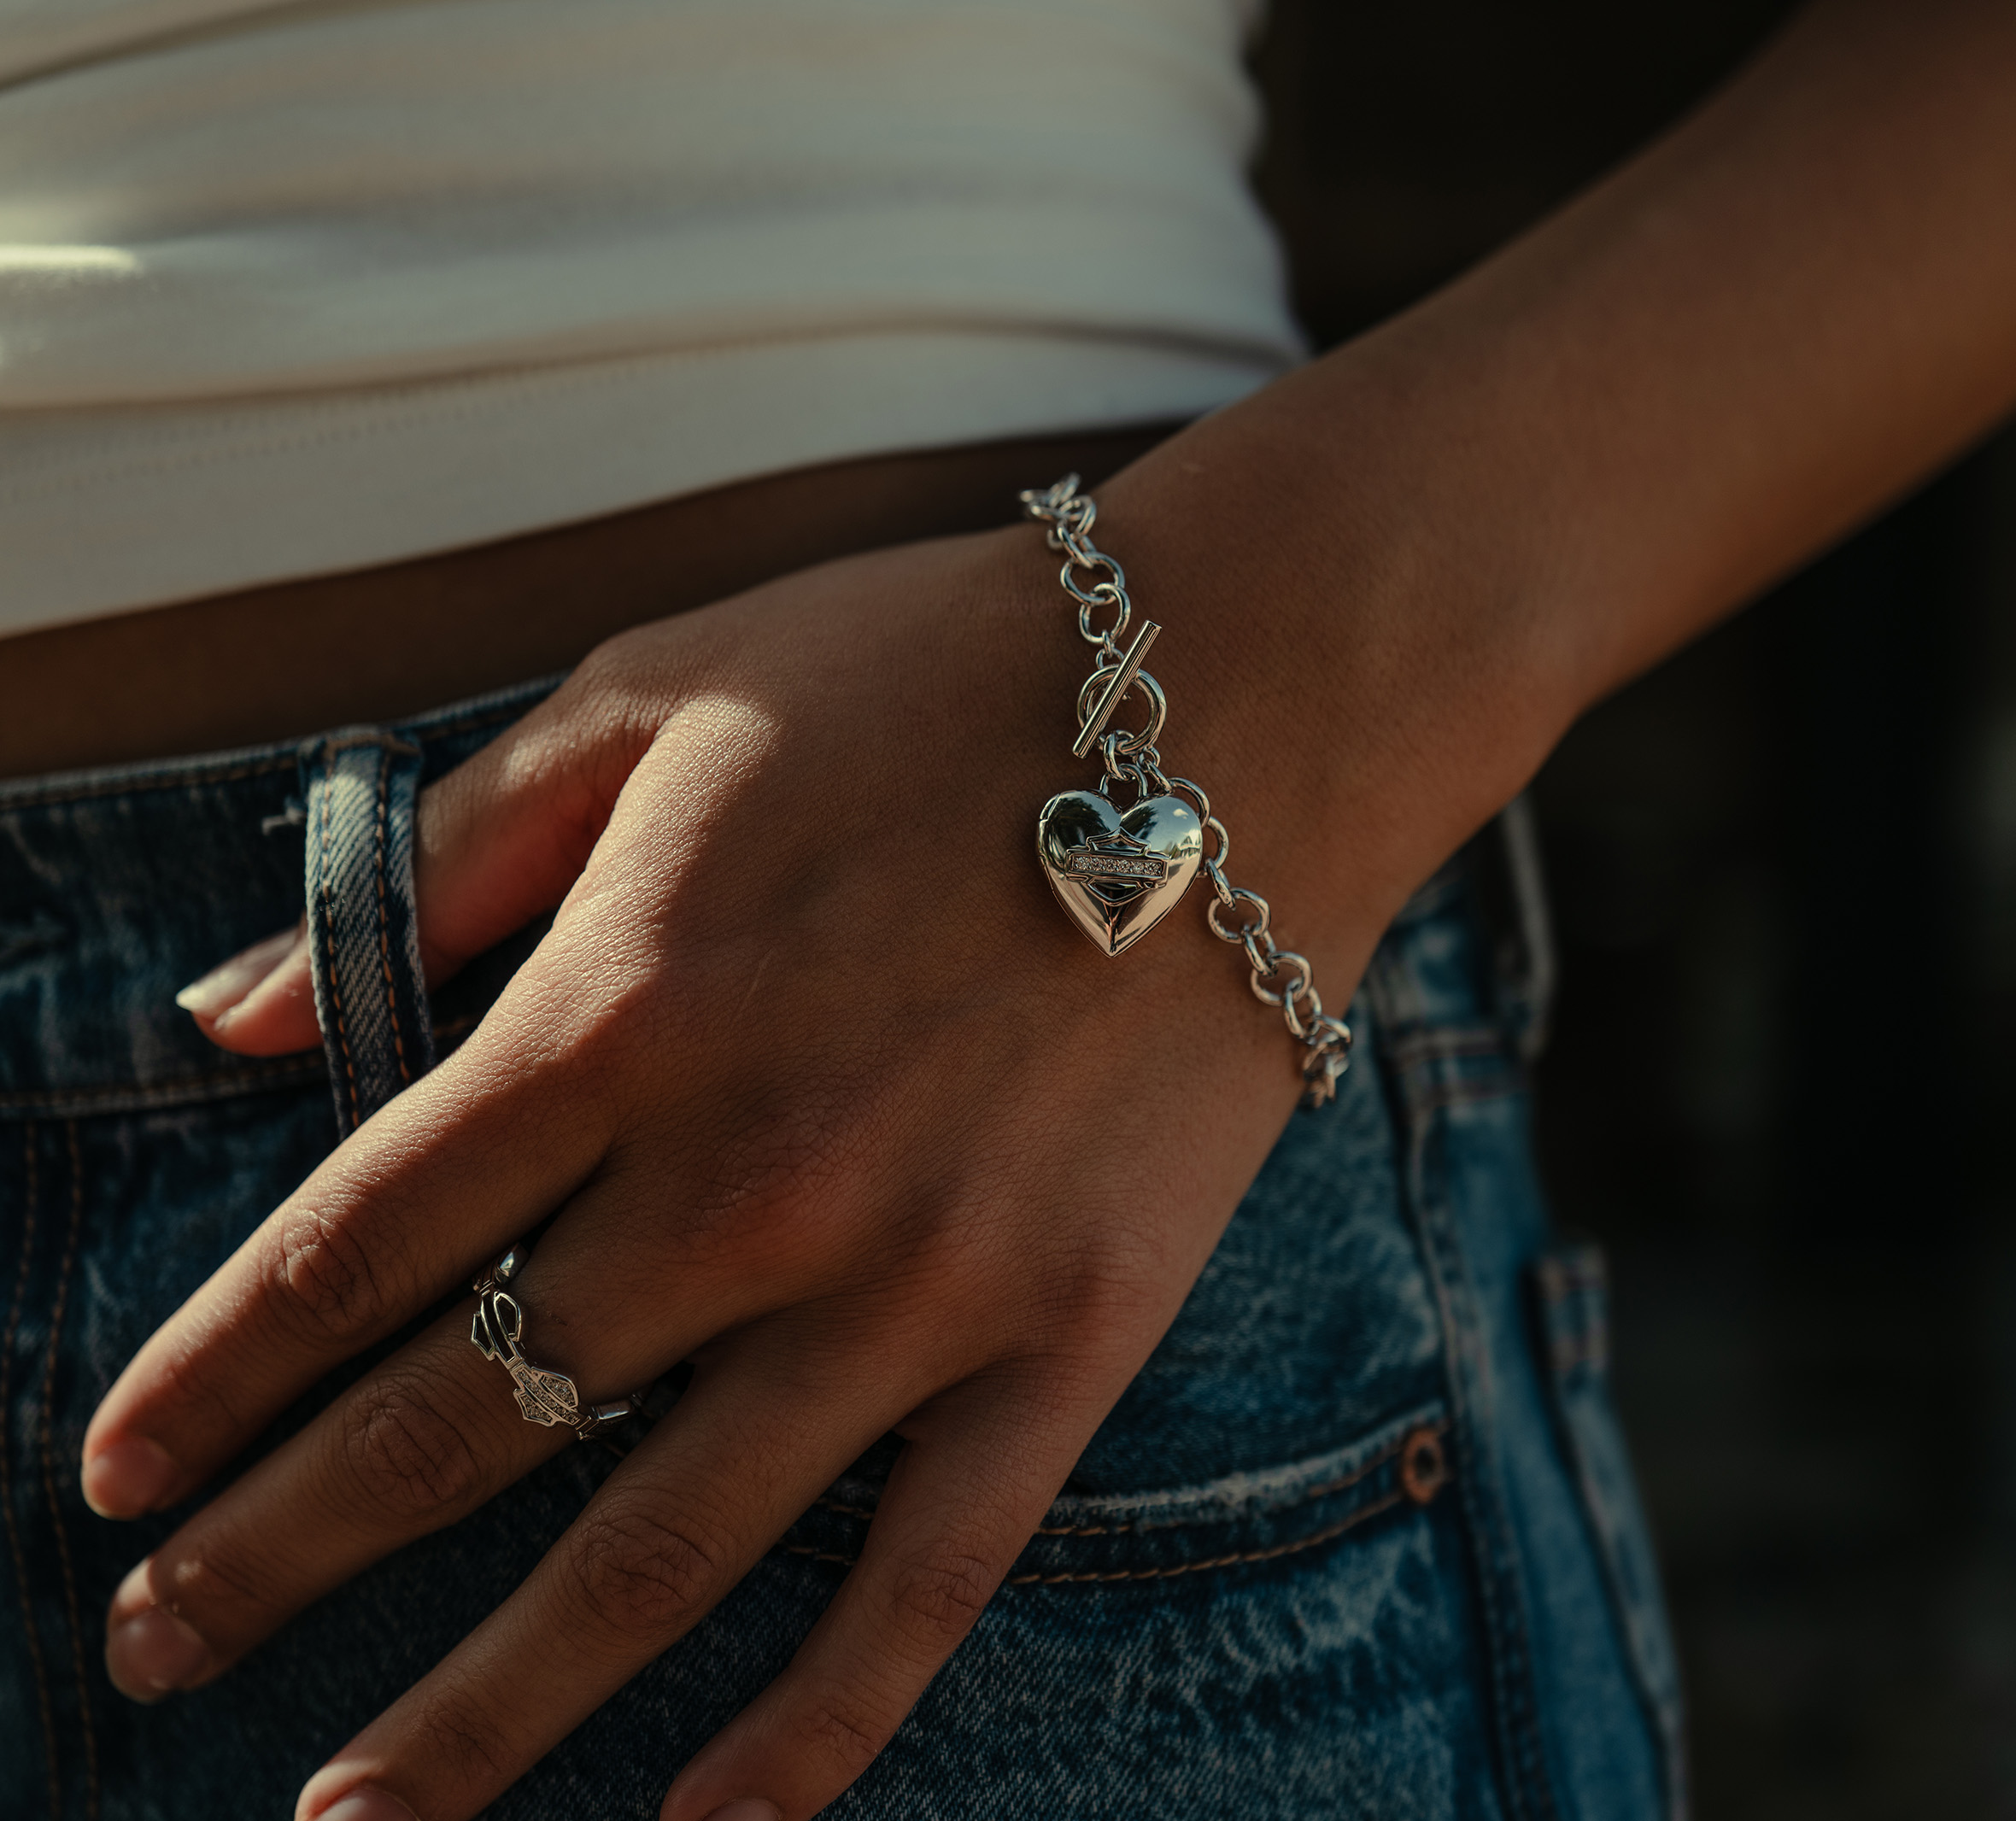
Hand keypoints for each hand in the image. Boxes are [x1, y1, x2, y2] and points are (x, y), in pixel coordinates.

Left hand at [82, 524, 1373, 1820]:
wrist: (1244, 696)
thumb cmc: (937, 673)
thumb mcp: (657, 700)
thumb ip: (445, 858)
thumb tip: (227, 1015)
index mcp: (624, 1006)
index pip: (353, 1244)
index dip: (210, 1377)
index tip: (114, 1476)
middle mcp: (746, 1176)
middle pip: (462, 1419)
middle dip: (281, 1553)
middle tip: (153, 1653)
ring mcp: (915, 1281)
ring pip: (657, 1552)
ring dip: (481, 1705)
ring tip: (345, 1818)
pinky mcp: (1069, 1337)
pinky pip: (925, 1578)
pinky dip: (812, 1727)